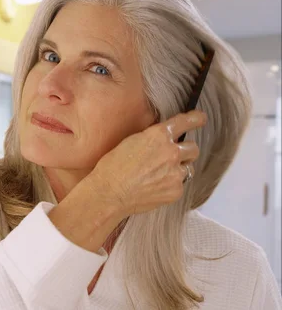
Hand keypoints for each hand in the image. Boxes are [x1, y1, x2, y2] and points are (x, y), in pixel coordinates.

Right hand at [87, 110, 206, 216]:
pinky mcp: (175, 191)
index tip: (200, 118)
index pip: (185, 122)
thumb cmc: (113, 167)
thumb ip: (151, 139)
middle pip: (193, 148)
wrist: (109, 193)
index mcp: (158, 135)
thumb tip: (161, 140)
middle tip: (173, 158)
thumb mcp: (130, 142)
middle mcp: (171, 152)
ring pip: (188, 168)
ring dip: (178, 169)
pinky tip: (154, 188)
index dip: (196, 119)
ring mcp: (175, 173)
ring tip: (159, 176)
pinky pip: (180, 185)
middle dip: (185, 152)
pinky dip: (170, 186)